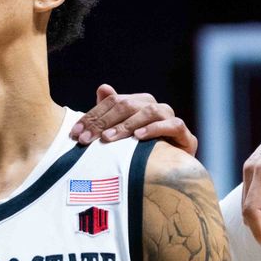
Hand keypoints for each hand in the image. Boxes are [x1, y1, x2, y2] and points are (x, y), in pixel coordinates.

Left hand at [68, 84, 196, 154]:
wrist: (171, 172)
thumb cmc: (139, 152)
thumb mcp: (119, 134)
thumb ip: (109, 113)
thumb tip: (103, 87)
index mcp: (138, 103)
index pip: (112, 102)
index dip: (92, 116)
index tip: (74, 133)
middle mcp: (155, 108)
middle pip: (128, 105)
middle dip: (103, 122)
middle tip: (86, 139)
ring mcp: (171, 120)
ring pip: (150, 111)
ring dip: (126, 125)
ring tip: (108, 138)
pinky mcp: (186, 137)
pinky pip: (173, 125)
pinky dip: (155, 129)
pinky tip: (138, 137)